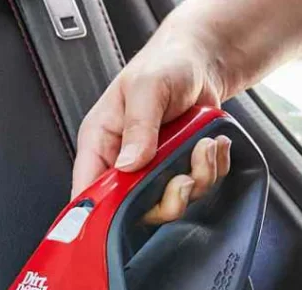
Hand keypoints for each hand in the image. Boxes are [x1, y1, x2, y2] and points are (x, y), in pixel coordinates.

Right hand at [72, 18, 231, 223]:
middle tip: (183, 175)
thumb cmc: (165, 66)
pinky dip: (212, 171)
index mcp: (102, 145)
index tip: (124, 215)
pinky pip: (199, 191)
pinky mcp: (180, 173)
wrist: (201, 63)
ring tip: (204, 146)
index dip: (99, 213)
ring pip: (172, 205)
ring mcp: (154, 173)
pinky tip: (212, 145)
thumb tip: (129, 164)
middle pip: (135, 211)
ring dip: (198, 179)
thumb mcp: (147, 88)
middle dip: (167, 199)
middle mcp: (125, 165)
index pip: (88, 191)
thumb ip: (138, 126)